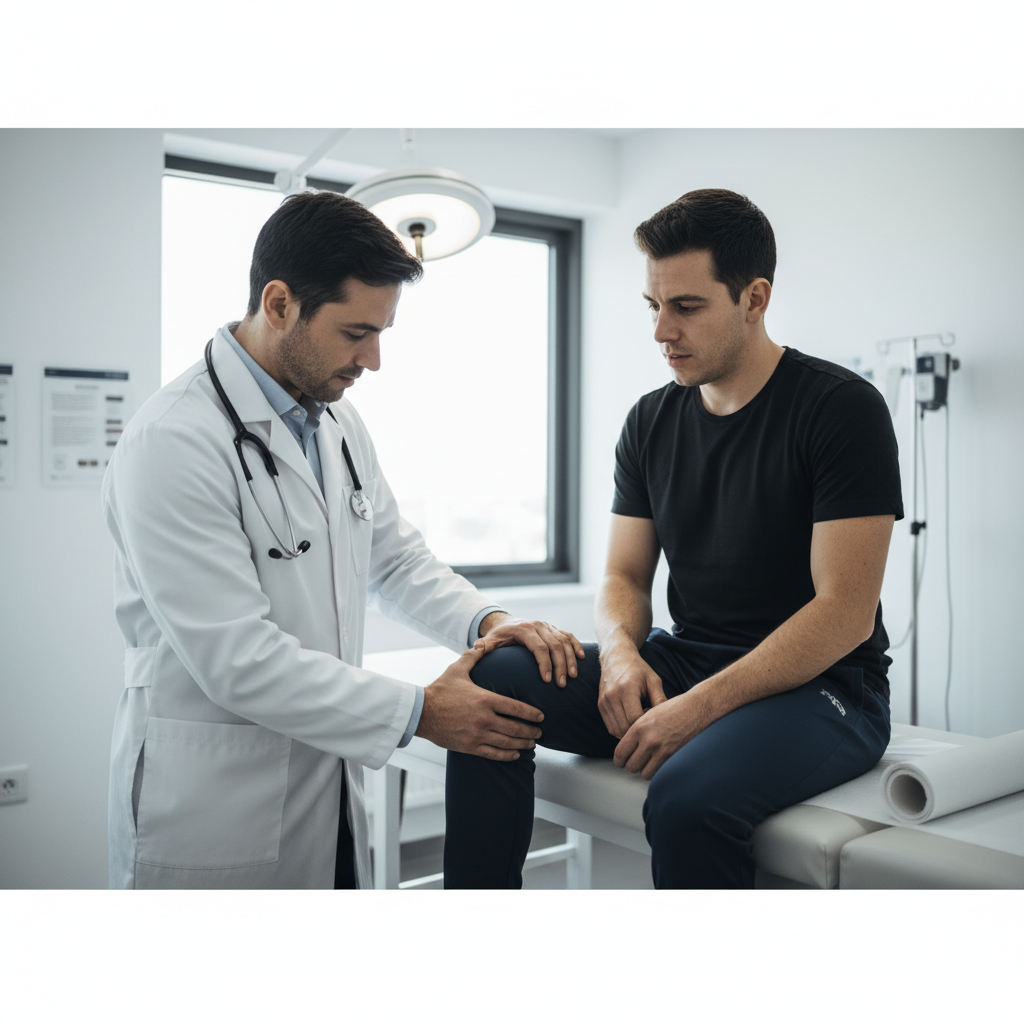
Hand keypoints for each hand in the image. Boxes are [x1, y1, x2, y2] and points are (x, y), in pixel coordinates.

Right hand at [416, 646, 544, 760]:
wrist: (421, 712)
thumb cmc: (440, 690)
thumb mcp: (457, 669)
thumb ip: (473, 657)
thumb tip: (483, 644)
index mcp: (485, 699)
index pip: (515, 708)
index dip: (531, 713)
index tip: (541, 716)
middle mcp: (484, 718)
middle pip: (515, 727)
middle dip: (530, 730)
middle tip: (540, 731)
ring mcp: (477, 734)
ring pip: (506, 742)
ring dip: (522, 744)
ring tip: (531, 743)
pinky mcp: (469, 746)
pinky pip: (493, 753)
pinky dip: (507, 755)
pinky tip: (515, 755)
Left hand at [475, 614, 584, 687]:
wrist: (506, 623)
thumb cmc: (498, 636)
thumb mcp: (490, 640)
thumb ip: (484, 645)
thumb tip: (477, 648)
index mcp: (524, 629)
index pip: (539, 647)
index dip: (545, 663)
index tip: (547, 680)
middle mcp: (538, 625)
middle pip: (554, 645)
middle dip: (560, 665)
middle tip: (561, 684)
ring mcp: (548, 626)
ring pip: (564, 641)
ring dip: (570, 659)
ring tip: (572, 677)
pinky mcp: (555, 629)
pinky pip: (569, 636)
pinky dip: (576, 646)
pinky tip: (582, 658)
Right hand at [597, 643, 666, 738]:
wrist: (616, 657)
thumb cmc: (638, 669)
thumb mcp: (653, 680)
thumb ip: (661, 700)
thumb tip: (669, 720)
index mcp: (627, 688)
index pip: (635, 718)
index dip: (646, 723)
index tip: (653, 717)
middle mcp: (612, 696)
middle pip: (625, 727)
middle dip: (638, 731)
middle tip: (647, 722)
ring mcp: (604, 702)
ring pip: (616, 730)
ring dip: (629, 733)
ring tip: (639, 722)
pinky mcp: (600, 705)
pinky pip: (611, 727)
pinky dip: (621, 730)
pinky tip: (630, 721)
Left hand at [613, 688, 708, 779]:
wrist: (695, 708)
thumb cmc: (673, 709)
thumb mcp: (649, 715)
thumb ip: (636, 731)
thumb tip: (626, 746)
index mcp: (639, 727)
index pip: (620, 753)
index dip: (619, 759)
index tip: (622, 760)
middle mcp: (648, 740)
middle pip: (630, 766)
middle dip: (631, 764)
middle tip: (636, 760)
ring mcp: (662, 750)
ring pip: (643, 773)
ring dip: (644, 769)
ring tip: (647, 762)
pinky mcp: (674, 756)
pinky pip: (658, 773)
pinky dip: (657, 771)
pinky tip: (658, 763)